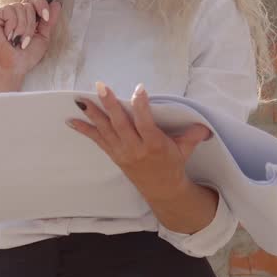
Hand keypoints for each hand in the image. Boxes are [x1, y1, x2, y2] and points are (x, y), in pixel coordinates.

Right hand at [0, 0, 62, 78]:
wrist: (13, 67)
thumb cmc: (26, 56)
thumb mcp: (43, 36)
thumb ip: (49, 20)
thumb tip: (57, 3)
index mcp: (22, 16)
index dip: (41, 4)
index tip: (45, 17)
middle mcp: (11, 13)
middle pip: (27, 4)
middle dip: (31, 24)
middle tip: (25, 40)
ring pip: (19, 7)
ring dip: (22, 27)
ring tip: (17, 40)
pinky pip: (8, 11)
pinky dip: (12, 26)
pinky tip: (8, 37)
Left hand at [67, 81, 212, 201]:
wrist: (161, 189)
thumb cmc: (173, 164)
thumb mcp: (185, 150)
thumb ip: (193, 135)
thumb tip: (205, 126)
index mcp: (154, 145)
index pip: (146, 123)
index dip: (142, 106)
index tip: (139, 89)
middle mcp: (135, 149)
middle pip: (121, 124)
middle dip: (110, 105)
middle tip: (101, 87)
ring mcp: (122, 152)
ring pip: (106, 130)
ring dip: (93, 114)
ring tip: (81, 100)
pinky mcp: (114, 154)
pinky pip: (97, 140)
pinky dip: (84, 130)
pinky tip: (71, 120)